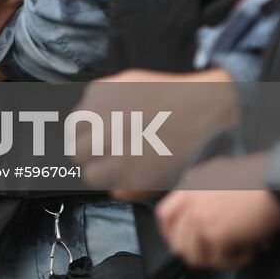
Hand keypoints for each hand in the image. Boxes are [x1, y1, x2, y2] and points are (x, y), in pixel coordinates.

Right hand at [74, 68, 237, 198]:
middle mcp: (106, 140)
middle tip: (104, 145)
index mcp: (119, 168)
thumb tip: (112, 190)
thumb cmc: (187, 147)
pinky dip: (97, 104)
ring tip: (104, 125)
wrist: (204, 110)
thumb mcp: (159, 181)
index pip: (90, 175)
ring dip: (87, 126)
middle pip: (77, 151)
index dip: (100, 170)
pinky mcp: (106, 88)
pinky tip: (114, 107)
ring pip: (75, 124)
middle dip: (90, 151)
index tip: (106, 165)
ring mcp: (103, 111)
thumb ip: (130, 189)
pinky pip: (88, 100)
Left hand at [156, 154, 279, 269]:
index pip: (164, 214)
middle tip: (216, 255)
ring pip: (194, 255)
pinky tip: (252, 249)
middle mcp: (188, 200)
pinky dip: (238, 259)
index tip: (187, 243)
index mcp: (189, 184)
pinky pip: (220, 260)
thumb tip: (212, 214)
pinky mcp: (214, 233)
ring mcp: (199, 217)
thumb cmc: (260, 178)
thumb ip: (208, 188)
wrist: (278, 184)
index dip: (173, 233)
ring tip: (239, 251)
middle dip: (195, 253)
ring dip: (217, 259)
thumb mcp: (223, 173)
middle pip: (176, 240)